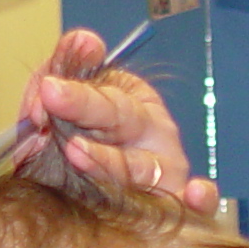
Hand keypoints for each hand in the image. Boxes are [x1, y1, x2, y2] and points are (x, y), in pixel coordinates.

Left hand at [23, 30, 220, 214]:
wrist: (84, 202)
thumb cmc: (80, 142)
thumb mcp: (63, 100)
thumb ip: (61, 73)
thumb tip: (85, 41)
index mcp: (129, 100)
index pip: (101, 87)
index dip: (73, 91)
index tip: (46, 88)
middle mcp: (151, 132)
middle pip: (118, 116)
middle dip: (84, 106)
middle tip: (51, 97)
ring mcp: (167, 170)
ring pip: (140, 167)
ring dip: (108, 160)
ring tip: (75, 152)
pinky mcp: (180, 204)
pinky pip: (199, 206)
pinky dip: (202, 198)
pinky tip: (195, 193)